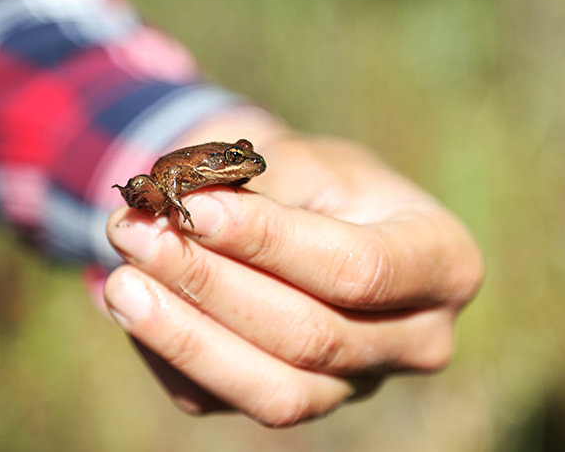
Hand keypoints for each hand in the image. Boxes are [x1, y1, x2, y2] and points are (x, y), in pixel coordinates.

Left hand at [104, 109, 482, 426]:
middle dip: (215, 285)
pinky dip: (178, 357)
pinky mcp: (306, 402)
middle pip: (313, 336)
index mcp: (443, 264)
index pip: (360, 270)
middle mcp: (417, 338)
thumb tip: (180, 213)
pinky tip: (139, 310)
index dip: (273, 244)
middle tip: (136, 235)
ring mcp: (360, 383)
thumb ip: (256, 189)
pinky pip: (232, 402)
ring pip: (276, 393)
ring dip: (188, 338)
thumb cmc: (322, 181)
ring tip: (120, 283)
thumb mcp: (310, 163)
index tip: (197, 208)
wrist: (315, 219)